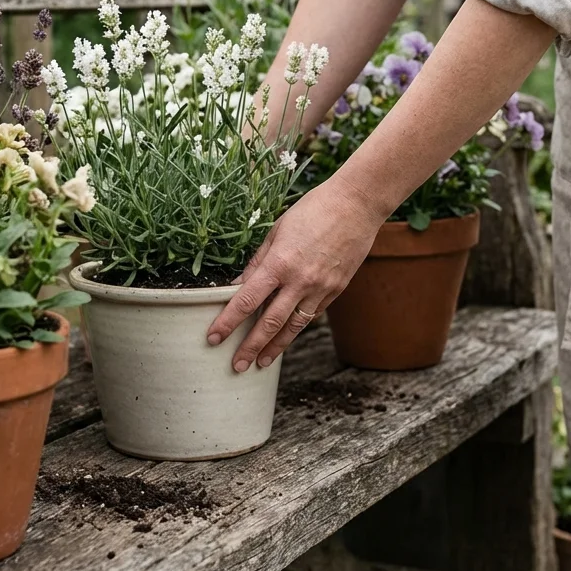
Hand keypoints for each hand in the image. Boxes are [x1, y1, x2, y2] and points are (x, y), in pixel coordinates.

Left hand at [207, 177, 386, 371]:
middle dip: (250, 347)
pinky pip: (311, 314)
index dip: (228, 322)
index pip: (247, 300)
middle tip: (236, 366)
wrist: (356, 205)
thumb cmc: (313, 210)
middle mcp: (300, 281)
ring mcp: (320, 288)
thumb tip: (238, 286)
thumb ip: (257, 262)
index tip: (213, 338)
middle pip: (269, 323)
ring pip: (293, 326)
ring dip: (275, 347)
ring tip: (260, 363)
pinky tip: (286, 337)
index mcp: (279, 263)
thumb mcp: (277, 231)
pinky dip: (296, 328)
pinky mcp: (336, 290)